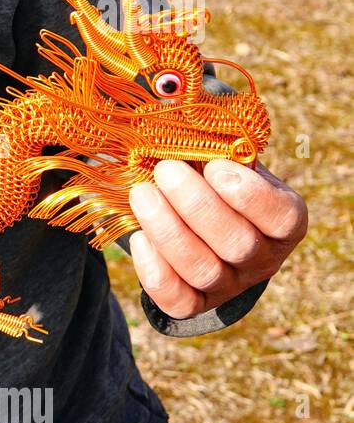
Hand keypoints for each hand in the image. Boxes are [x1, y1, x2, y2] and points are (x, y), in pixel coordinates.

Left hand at [127, 158, 307, 319]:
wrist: (200, 221)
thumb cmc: (215, 182)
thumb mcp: (227, 162)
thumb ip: (217, 148)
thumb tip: (181, 119)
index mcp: (284, 222)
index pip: (281, 217)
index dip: (250, 195)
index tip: (215, 166)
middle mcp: (263, 259)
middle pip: (237, 244)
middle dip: (197, 205)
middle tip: (166, 169)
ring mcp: (230, 285)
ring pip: (203, 270)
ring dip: (167, 230)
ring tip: (142, 193)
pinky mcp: (197, 303)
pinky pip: (178, 301)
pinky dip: (154, 271)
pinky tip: (138, 237)